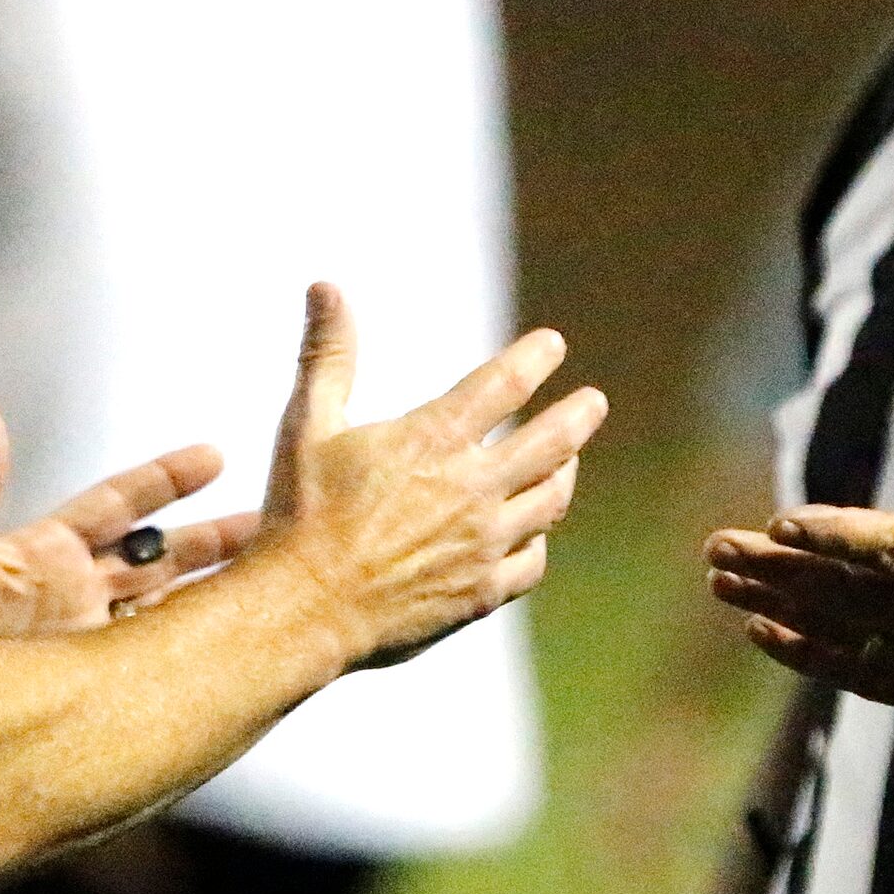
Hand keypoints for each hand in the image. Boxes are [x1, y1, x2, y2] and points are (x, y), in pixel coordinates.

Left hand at [0, 404, 262, 636]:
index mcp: (45, 552)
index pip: (117, 504)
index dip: (165, 480)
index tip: (215, 457)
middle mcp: (74, 592)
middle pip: (158, 555)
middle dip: (212, 537)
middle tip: (272, 520)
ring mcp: (87, 639)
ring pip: (166, 606)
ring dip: (213, 591)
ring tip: (273, 578)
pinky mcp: (93, 685)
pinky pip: (152, 659)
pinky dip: (191, 649)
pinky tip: (235, 643)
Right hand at [257, 283, 607, 668]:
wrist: (302, 608)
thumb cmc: (300, 512)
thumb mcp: (308, 422)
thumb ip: (328, 352)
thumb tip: (325, 285)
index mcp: (435, 439)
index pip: (506, 383)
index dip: (535, 358)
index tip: (552, 345)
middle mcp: (473, 488)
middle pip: (552, 441)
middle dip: (578, 416)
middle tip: (594, 402)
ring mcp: (483, 543)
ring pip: (551, 501)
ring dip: (566, 473)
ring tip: (569, 461)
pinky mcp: (481, 593)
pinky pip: (532, 562)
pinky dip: (538, 541)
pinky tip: (534, 533)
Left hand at [703, 386, 893, 737]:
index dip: (837, 538)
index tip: (783, 523)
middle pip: (849, 591)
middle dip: (780, 568)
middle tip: (718, 549)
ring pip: (842, 630)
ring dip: (777, 605)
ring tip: (721, 583)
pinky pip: (857, 674)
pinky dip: (807, 655)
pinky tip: (762, 634)